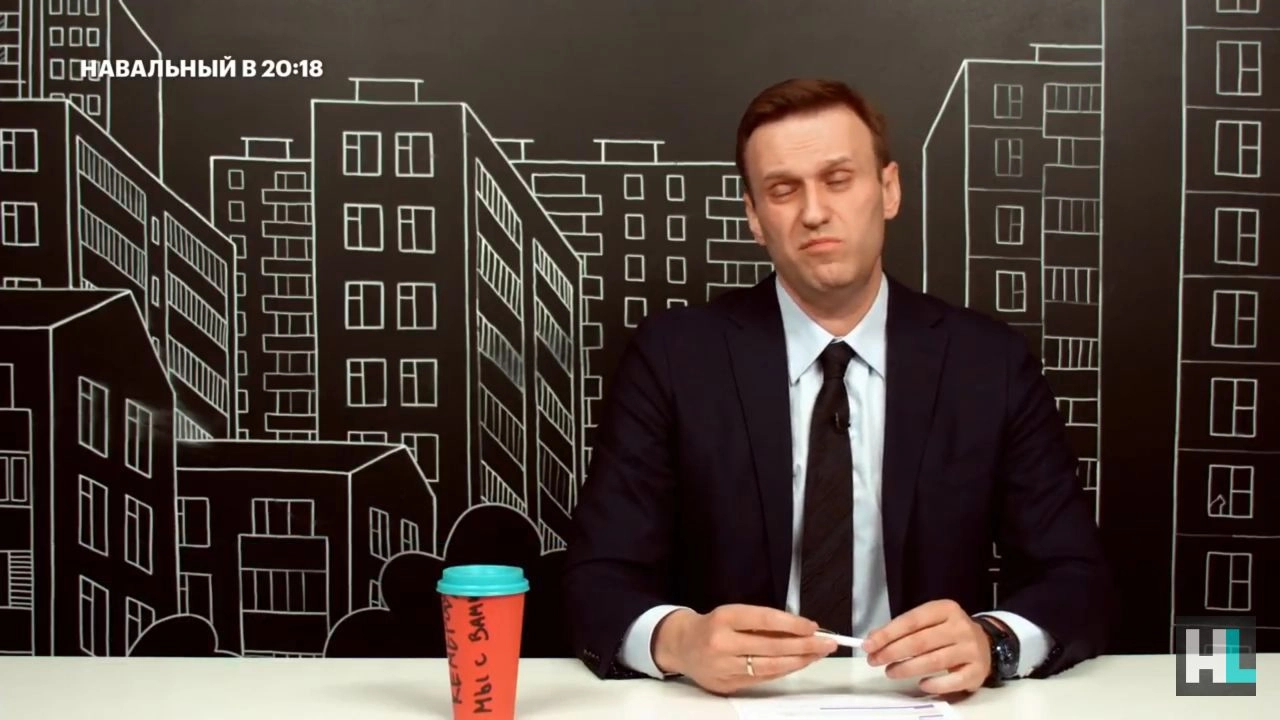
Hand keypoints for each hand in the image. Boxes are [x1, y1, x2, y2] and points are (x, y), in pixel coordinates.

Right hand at [652, 604, 838, 694]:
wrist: (681, 646)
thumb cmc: (713, 626)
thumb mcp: (733, 614)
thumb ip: (763, 622)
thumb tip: (802, 629)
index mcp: (724, 618)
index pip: (764, 620)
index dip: (791, 624)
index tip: (813, 626)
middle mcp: (722, 643)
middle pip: (770, 647)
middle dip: (803, 645)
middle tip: (826, 643)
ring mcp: (724, 667)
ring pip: (769, 667)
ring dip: (798, 661)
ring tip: (817, 655)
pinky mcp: (727, 685)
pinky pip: (762, 679)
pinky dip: (783, 671)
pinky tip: (797, 664)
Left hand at [861, 599, 992, 694]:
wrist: (984, 643)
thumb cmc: (948, 632)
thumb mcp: (928, 622)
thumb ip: (903, 629)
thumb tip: (873, 639)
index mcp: (946, 609)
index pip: (912, 620)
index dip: (888, 633)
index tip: (868, 645)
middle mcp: (960, 627)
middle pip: (920, 641)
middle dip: (892, 652)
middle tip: (874, 660)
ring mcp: (971, 649)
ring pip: (934, 661)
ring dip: (907, 668)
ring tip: (890, 672)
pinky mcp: (977, 671)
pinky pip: (952, 681)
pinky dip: (934, 684)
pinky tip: (921, 684)